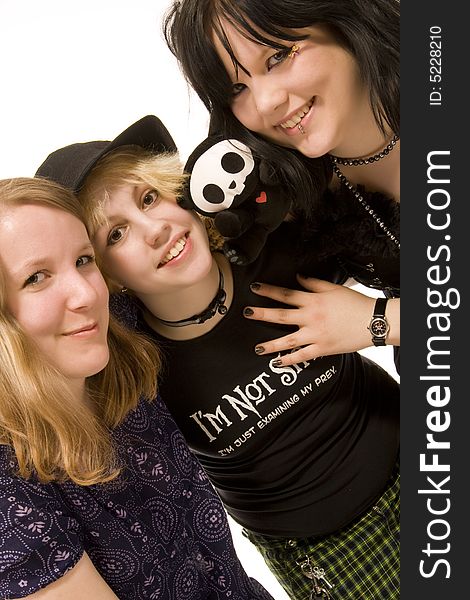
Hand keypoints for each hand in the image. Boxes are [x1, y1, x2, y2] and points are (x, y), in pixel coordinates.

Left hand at [244, 276, 382, 365]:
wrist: (373, 321)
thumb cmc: (355, 303)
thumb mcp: (334, 288)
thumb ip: (314, 283)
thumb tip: (298, 277)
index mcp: (313, 301)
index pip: (286, 294)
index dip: (269, 290)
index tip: (255, 288)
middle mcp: (311, 318)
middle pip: (281, 315)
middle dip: (261, 314)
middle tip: (246, 313)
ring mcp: (315, 335)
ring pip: (288, 340)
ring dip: (271, 344)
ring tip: (257, 348)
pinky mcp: (322, 349)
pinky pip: (302, 356)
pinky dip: (289, 360)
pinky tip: (276, 362)